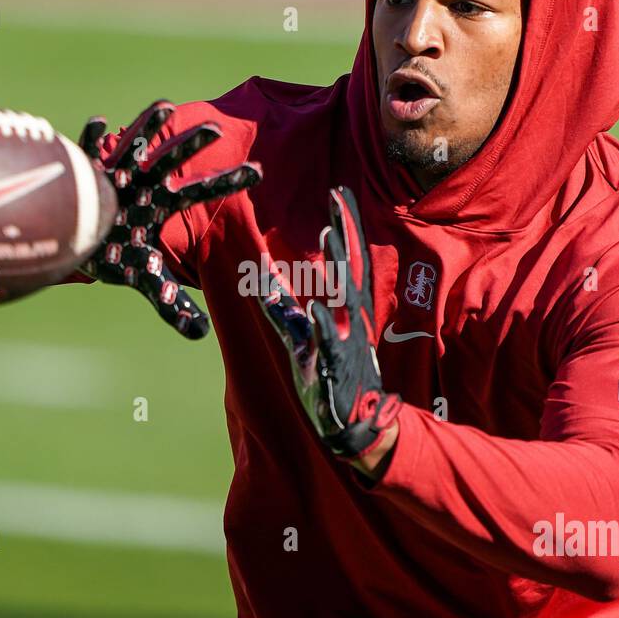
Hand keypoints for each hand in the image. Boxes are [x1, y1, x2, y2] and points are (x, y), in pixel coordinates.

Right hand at [77, 99, 260, 339]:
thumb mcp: (145, 278)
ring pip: (133, 146)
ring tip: (166, 106)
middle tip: (218, 129)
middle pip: (171, 161)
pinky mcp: (82, 173)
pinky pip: (86, 153)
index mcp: (160, 203)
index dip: (227, 182)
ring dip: (147, 129)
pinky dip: (91, 139)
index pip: (201, 190)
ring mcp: (112, 175)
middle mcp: (141, 184)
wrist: (67, 241)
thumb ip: (172, 304)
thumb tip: (202, 335)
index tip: (259, 172)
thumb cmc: (110, 252)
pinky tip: (98, 122)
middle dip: (192, 145)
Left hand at [258, 185, 401, 461]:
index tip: (338, 194)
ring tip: (328, 236)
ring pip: (341, 300)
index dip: (345, 228)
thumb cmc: (333, 378)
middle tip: (337, 200)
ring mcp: (343, 342)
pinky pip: (326, 344)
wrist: (356, 424)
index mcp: (347, 312)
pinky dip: (320, 325)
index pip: (348, 263)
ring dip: (337, 267)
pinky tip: (312, 306)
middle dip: (344, 235)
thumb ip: (285, 312)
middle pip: (349, 270)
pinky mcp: (332, 368)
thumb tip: (262, 284)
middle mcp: (349, 322)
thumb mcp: (306, 341)